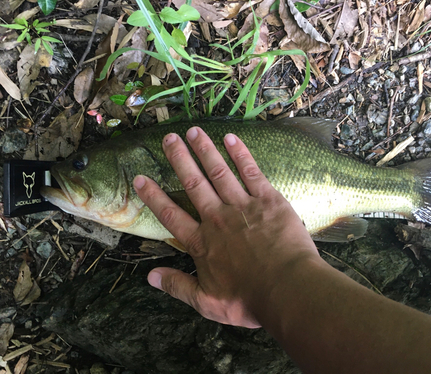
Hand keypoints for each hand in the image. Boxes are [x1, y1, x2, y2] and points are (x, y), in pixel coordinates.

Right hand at [133, 127, 318, 327]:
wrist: (287, 289)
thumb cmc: (248, 299)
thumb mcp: (207, 302)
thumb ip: (177, 287)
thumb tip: (149, 277)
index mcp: (201, 242)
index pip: (170, 214)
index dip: (153, 196)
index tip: (140, 178)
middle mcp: (217, 218)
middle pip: (193, 183)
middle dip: (180, 159)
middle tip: (169, 138)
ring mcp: (243, 206)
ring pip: (219, 172)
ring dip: (205, 150)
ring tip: (194, 131)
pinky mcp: (268, 200)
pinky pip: (251, 172)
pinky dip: (240, 154)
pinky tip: (231, 138)